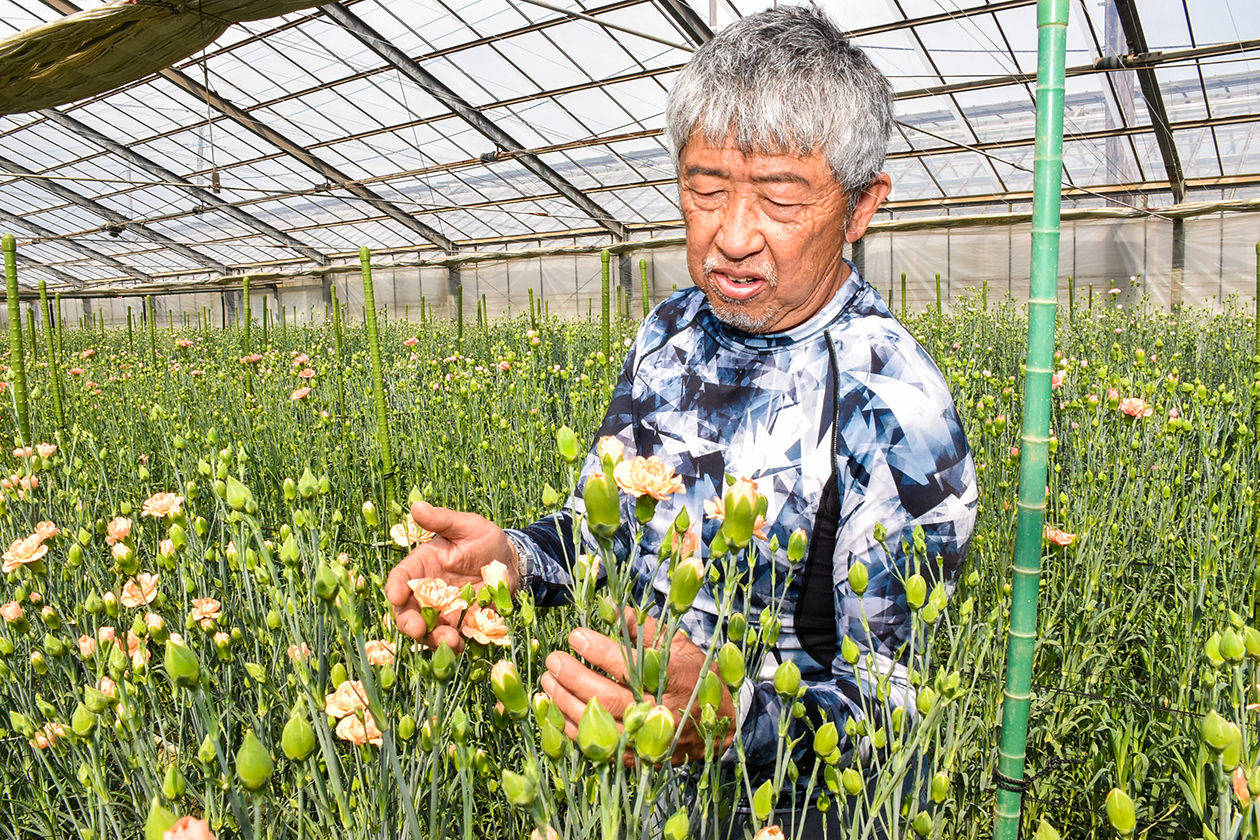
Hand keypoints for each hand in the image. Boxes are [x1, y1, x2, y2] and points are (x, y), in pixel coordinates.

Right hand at [385, 501, 519, 650]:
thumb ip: (442, 520)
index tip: (396, 597)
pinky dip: (455, 645)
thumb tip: (416, 506)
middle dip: (408, 622)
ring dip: (433, 639)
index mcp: (422, 565)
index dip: (395, 588)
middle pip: (407, 611)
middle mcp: (427, 592)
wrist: (511, 562)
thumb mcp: (466, 526)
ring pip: (428, 631)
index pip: (400, 578)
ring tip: (448, 641)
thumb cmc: (485, 539)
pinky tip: (462, 645)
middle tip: (416, 630)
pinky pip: (453, 638)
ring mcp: (443, 611)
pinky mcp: (461, 624)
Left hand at [540, 614, 735, 763]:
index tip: (576, 635)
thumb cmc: (695, 676)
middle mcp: (660, 712)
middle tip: (554, 660)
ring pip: (597, 726)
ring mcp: (646, 739)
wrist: (720, 724)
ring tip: (548, 680)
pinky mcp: (635, 756)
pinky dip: (571, 728)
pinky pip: (595, 746)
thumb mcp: (679, 646)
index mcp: (674, 679)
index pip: (630, 665)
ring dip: (565, 702)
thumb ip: (645, 628)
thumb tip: (611, 607)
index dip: (599, 651)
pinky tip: (555, 708)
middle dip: (574, 677)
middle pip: (608, 698)